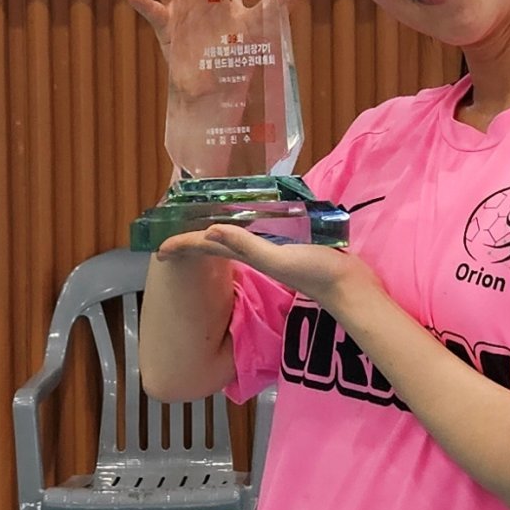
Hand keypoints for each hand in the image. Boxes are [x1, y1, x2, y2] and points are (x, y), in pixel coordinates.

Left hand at [171, 222, 380, 314]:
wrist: (350, 289)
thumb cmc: (316, 272)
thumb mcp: (278, 258)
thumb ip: (247, 245)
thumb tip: (211, 231)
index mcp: (248, 256)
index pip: (206, 247)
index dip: (182, 245)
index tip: (158, 246)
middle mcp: (254, 254)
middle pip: (215, 242)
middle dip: (194, 235)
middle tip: (176, 222)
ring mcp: (271, 253)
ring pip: (233, 239)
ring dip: (216, 231)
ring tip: (203, 220)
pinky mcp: (287, 250)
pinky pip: (256, 236)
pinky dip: (244, 229)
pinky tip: (249, 224)